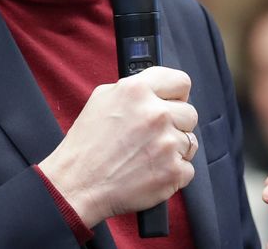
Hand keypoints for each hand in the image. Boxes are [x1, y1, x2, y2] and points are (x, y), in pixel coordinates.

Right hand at [38, 66, 198, 226]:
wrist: (77, 185)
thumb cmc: (86, 144)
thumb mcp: (102, 99)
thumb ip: (135, 89)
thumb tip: (157, 90)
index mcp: (137, 90)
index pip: (181, 82)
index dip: (177, 95)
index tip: (173, 103)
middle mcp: (155, 114)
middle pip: (190, 113)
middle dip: (176, 124)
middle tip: (155, 136)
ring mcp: (167, 144)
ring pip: (189, 142)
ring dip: (174, 150)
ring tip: (147, 156)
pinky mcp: (173, 171)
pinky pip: (187, 168)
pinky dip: (172, 173)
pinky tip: (150, 172)